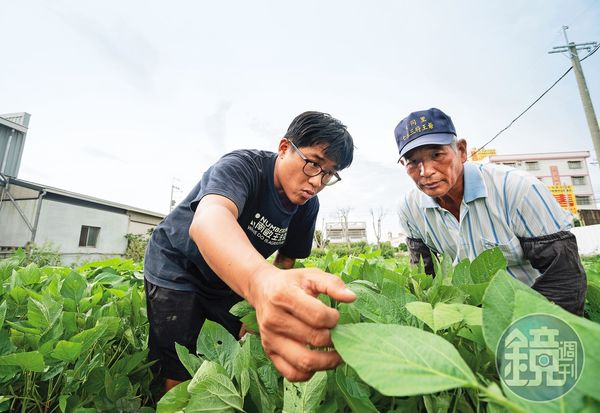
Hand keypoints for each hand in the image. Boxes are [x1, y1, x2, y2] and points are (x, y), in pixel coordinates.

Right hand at [246, 266, 355, 381]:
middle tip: (341, 335)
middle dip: (335, 339)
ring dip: (327, 362)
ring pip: (304, 362)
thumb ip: (333, 284)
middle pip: (314, 339)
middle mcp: (273, 319)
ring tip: (338, 354)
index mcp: (283, 296)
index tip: (336, 316)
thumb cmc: (292, 283)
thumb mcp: (311, 275)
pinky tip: (318, 361)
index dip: (334, 319)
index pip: (318, 316)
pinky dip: (309, 373)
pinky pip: (292, 374)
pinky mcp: (269, 352)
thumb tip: (351, 297)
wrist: (262, 290)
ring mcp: (270, 338)